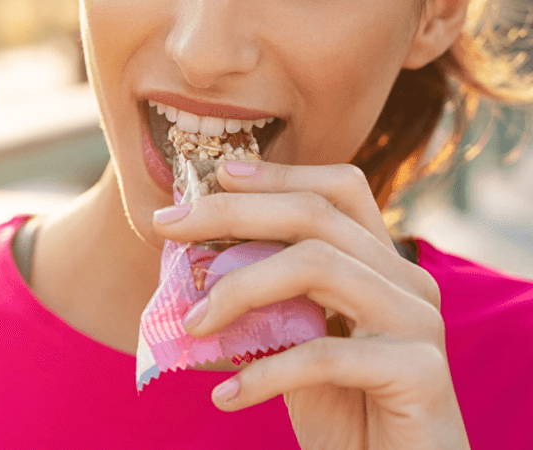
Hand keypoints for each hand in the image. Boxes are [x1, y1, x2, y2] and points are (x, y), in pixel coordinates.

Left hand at [153, 161, 469, 449]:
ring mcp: (419, 322)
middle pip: (315, 215)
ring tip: (192, 326)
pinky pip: (325, 354)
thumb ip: (267, 300)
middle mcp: (408, 281)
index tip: (216, 174)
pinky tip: (226, 397)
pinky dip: (265, 373)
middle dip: (232, 212)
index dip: (277, 175)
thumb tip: (193, 257)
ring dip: (239, 289)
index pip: (337, 191)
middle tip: (167, 227)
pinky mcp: (420, 372)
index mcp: (383, 265)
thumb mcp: (297, 343)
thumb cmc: (345, 412)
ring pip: (318, 266)